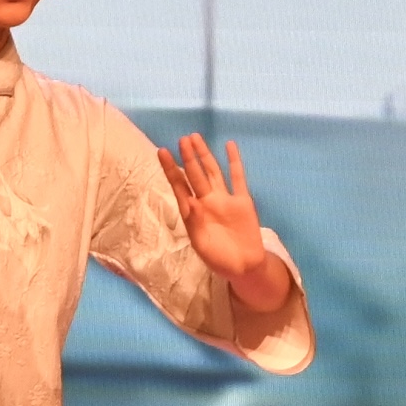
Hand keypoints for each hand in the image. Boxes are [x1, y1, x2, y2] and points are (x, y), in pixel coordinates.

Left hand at [157, 133, 284, 306]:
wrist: (243, 268)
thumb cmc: (218, 259)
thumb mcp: (201, 245)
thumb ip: (194, 223)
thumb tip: (189, 201)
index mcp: (193, 213)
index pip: (179, 186)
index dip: (171, 169)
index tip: (162, 152)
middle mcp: (207, 202)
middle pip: (195, 175)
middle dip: (188, 157)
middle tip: (182, 139)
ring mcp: (225, 200)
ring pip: (212, 172)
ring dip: (204, 155)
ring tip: (195, 137)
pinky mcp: (243, 202)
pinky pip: (238, 178)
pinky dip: (234, 161)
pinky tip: (229, 146)